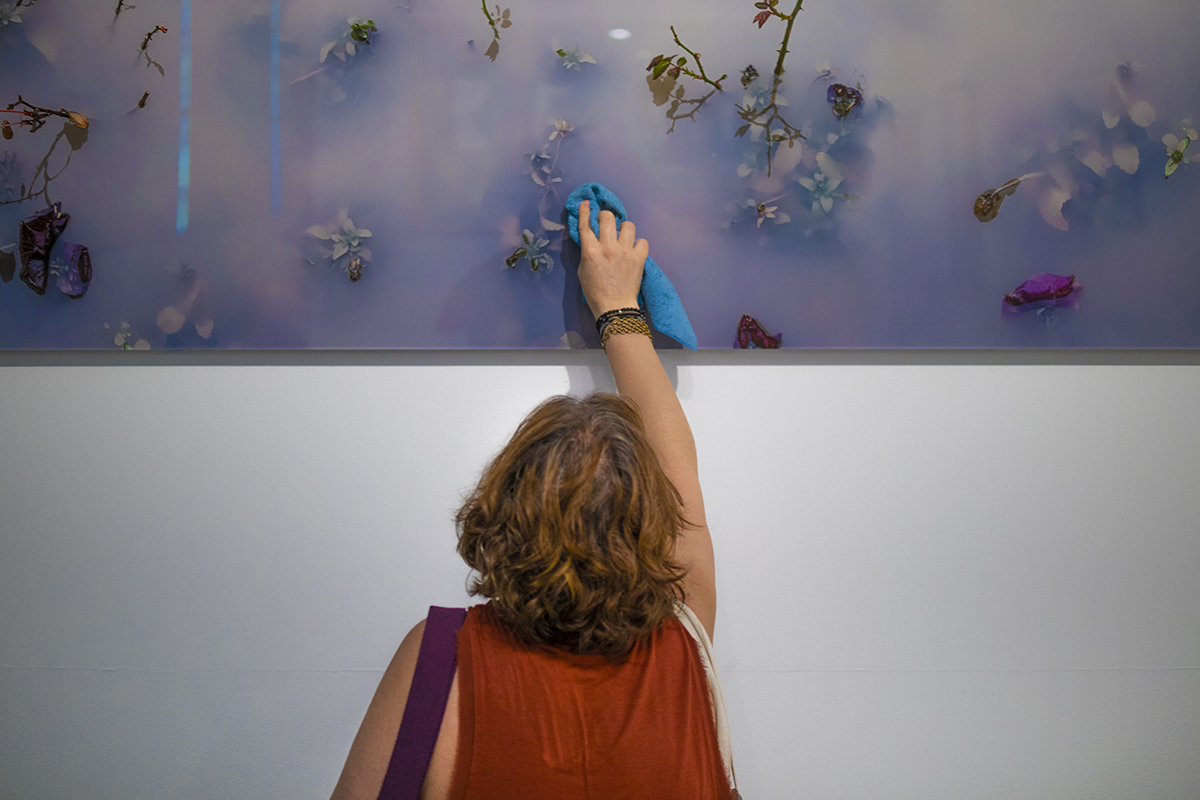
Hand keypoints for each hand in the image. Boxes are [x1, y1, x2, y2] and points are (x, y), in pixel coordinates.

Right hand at [577, 199, 648, 316]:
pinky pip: (643, 240)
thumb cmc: (595, 292)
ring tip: (623, 238)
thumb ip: (587, 252)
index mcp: (590, 251)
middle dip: (606, 217)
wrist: (614, 307)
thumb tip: (591, 239)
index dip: (585, 211)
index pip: (585, 225)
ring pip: (628, 225)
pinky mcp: (639, 258)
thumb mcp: (583, 270)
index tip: (586, 203)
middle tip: (606, 223)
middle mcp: (608, 247)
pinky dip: (639, 244)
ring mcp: (625, 252)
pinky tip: (634, 251)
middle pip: (608, 218)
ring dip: (624, 229)